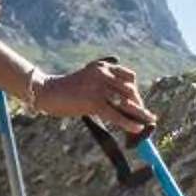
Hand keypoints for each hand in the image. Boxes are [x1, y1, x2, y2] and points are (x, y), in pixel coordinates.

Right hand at [39, 57, 153, 130]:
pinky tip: (137, 129)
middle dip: (139, 104)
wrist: (47, 91)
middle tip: (145, 116)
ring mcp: (99, 87)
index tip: (138, 102)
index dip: (136, 91)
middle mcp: (103, 74)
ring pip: (127, 103)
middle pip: (130, 90)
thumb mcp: (88, 81)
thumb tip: (125, 105)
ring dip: (140, 114)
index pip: (129, 77)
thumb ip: (104, 86)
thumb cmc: (67, 90)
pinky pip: (116, 115)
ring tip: (149, 123)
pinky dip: (129, 123)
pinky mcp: (94, 101)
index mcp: (103, 66)